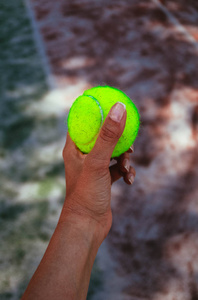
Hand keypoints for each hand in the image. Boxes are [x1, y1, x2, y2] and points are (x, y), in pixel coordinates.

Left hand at [61, 102, 135, 241]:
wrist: (88, 226)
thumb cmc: (86, 193)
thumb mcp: (98, 161)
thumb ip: (109, 135)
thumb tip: (119, 108)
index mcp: (74, 148)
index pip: (82, 122)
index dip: (96, 112)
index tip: (111, 105)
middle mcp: (82, 156)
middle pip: (102, 136)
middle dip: (117, 138)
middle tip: (128, 140)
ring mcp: (93, 168)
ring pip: (113, 152)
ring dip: (124, 157)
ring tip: (126, 166)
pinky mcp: (103, 179)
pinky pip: (117, 168)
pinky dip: (125, 171)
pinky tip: (129, 180)